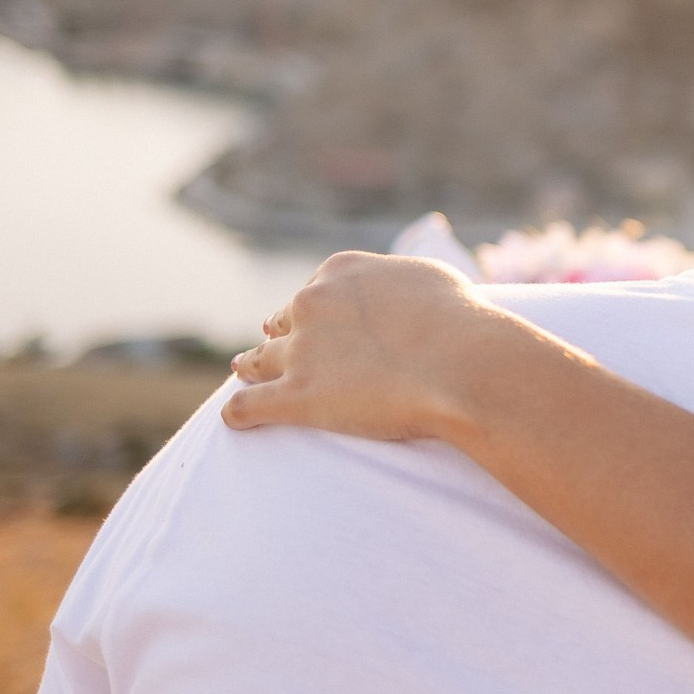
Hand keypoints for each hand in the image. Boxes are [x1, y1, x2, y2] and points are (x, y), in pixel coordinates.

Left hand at [224, 251, 501, 440]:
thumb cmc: (459, 321)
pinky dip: (238, 413)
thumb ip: (400, 279)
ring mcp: (300, 352)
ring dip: (248, 367)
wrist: (461, 363)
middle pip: (281, 324)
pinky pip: (247, 406)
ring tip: (242, 373)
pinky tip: (232, 420)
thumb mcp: (430, 278)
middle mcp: (311, 305)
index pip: (313, 292)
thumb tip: (401, 288)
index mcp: (340, 272)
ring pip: (255, 360)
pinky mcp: (295, 397)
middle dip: (280, 337)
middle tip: (275, 351)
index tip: (313, 327)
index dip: (313, 313)